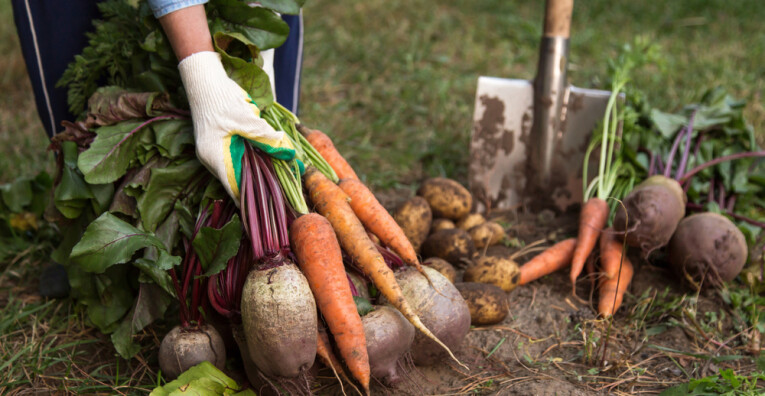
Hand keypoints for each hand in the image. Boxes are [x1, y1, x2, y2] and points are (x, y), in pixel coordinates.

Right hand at [179, 51, 294, 199]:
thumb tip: (288, 152)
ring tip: (277, 180)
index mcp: (214, 157)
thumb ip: (266, 138)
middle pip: (236, 180)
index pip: (233, 187)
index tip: (268, 208)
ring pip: (238, 169)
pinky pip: (237, 158)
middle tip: (280, 194)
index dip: (251, 199)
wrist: (205, 79)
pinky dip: (251, 160)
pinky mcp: (219, 144)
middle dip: (258, 186)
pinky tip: (267, 160)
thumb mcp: (247, 119)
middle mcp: (212, 159)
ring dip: (256, 171)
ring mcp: (214, 151)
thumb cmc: (221, 99)